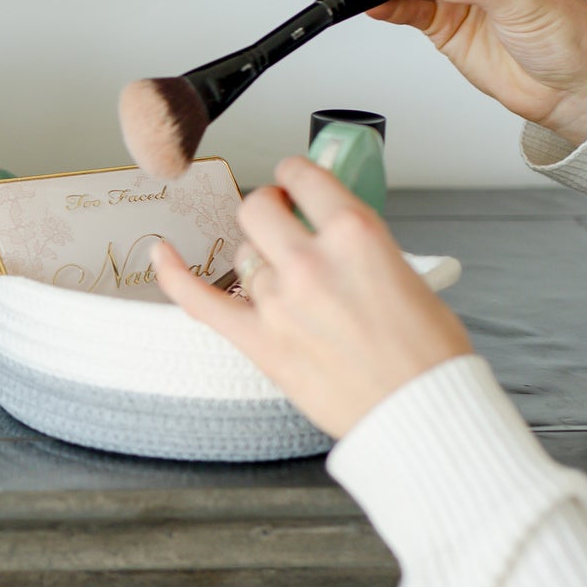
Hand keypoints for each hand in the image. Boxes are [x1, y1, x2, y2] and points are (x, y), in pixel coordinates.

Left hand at [154, 157, 471, 438]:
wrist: (418, 410)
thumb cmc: (426, 352)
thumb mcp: (406, 273)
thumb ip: (359, 246)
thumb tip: (329, 229)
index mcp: (356, 234)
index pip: (304, 177)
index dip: (295, 176)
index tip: (293, 181)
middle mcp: (310, 260)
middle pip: (258, 209)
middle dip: (268, 210)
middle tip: (280, 222)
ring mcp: (278, 301)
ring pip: (242, 257)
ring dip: (258, 261)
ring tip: (285, 280)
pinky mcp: (258, 340)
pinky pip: (199, 298)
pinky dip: (174, 273)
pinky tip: (160, 252)